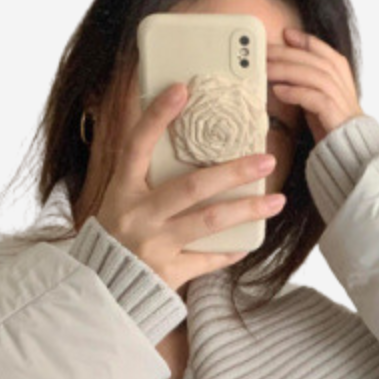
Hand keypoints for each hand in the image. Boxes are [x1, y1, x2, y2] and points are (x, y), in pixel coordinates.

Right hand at [90, 82, 286, 293]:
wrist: (102, 289)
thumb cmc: (116, 235)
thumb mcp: (121, 199)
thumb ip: (145, 173)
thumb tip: (174, 130)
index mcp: (122, 190)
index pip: (137, 144)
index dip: (157, 116)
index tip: (182, 89)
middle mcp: (137, 215)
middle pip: (192, 186)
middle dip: (233, 171)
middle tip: (266, 159)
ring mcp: (154, 245)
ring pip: (209, 222)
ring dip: (246, 210)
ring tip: (277, 201)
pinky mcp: (168, 273)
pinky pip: (208, 260)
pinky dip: (230, 251)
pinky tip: (250, 241)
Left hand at [266, 29, 363, 145]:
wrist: (351, 149)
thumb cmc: (332, 123)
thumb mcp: (319, 97)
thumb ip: (307, 83)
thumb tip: (283, 72)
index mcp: (340, 73)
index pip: (321, 49)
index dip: (303, 40)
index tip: (285, 34)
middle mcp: (341, 80)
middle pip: (311, 59)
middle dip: (286, 53)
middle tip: (264, 52)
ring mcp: (339, 96)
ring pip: (311, 74)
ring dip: (286, 71)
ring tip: (266, 71)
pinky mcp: (334, 113)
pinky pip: (312, 97)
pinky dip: (294, 92)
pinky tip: (278, 92)